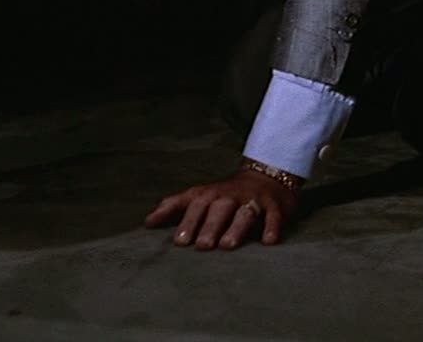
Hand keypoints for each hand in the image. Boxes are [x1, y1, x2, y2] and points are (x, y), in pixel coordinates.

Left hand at [145, 169, 299, 249]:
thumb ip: (174, 206)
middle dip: (210, 227)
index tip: (180, 242)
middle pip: (219, 209)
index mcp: (211, 194)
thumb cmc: (226, 194)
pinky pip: (274, 216)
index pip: (196, 206)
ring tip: (228, 245)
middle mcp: (231, 196)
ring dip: (236, 228)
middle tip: (202, 246)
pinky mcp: (275, 206)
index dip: (188, 222)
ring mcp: (253, 200)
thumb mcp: (199, 195)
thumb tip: (147, 222)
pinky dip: (272, 227)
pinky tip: (268, 241)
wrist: (266, 177)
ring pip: (245, 213)